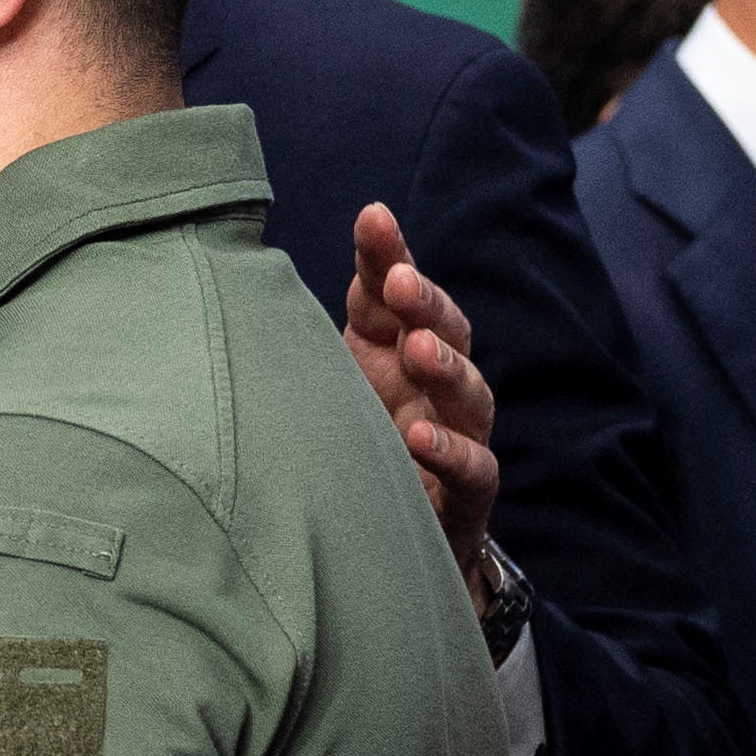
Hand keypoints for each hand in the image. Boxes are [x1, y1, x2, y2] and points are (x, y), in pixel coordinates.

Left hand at [343, 201, 497, 582]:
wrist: (392, 537)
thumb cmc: (359, 439)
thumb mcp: (334, 377)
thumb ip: (326, 327)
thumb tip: (283, 264)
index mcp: (397, 349)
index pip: (396, 294)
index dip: (388, 255)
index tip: (373, 218)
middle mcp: (434, 385)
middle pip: (444, 332)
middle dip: (425, 303)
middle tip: (399, 280)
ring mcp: (456, 435)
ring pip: (467, 394)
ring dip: (446, 367)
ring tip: (419, 349)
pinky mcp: (466, 493)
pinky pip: (473, 468)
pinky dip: (451, 452)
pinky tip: (421, 438)